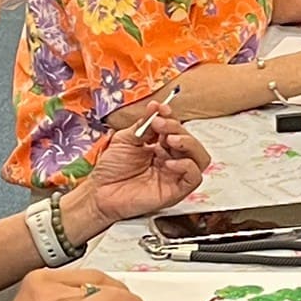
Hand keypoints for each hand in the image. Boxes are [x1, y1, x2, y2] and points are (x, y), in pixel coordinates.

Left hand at [67, 119, 209, 240]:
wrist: (100, 193)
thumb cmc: (110, 170)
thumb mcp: (125, 140)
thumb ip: (143, 125)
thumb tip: (155, 107)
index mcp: (160, 147)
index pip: (176, 129)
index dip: (171, 118)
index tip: (160, 109)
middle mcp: (170, 159)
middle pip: (190, 141)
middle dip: (177, 128)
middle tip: (159, 124)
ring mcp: (174, 175)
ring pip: (200, 157)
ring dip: (188, 144)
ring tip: (170, 139)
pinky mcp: (175, 191)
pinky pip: (194, 177)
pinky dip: (187, 166)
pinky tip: (170, 162)